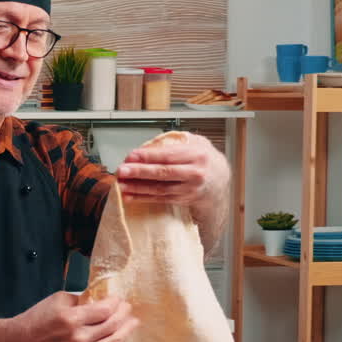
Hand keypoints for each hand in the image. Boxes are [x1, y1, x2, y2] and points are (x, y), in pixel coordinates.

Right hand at [10, 291, 140, 341]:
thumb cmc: (36, 321)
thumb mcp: (57, 301)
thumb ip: (81, 300)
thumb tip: (100, 300)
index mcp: (71, 318)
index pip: (105, 309)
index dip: (116, 303)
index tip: (118, 299)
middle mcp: (78, 338)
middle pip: (112, 324)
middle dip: (124, 314)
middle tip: (127, 309)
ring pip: (114, 341)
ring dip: (127, 330)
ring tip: (133, 323)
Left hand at [115, 132, 229, 205]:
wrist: (220, 180)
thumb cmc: (204, 158)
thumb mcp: (197, 143)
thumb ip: (176, 142)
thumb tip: (149, 146)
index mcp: (197, 155)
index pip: (169, 156)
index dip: (148, 156)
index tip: (131, 156)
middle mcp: (195, 173)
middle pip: (164, 173)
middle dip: (140, 172)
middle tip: (122, 170)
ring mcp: (189, 189)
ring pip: (160, 189)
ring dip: (138, 187)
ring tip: (121, 184)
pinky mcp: (183, 200)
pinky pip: (161, 199)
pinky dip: (143, 198)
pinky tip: (130, 196)